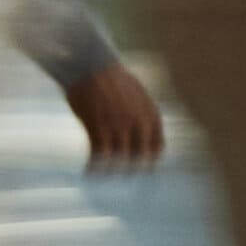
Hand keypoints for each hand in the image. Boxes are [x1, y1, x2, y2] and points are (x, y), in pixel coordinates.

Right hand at [58, 55, 166, 173]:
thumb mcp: (136, 94)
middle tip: (122, 181)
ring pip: (119, 159)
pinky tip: (89, 173)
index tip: (141, 172)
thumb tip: (139, 131)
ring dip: (111, 173)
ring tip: (102, 179)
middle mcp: (138, 123)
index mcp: (151, 114)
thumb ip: (141, 113)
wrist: (90, 63)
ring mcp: (119, 125)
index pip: (157, 148)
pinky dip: (94, 168)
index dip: (149, 163)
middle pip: (139, 157)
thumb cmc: (110, 77)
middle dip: (132, 172)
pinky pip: (99, 155)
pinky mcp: (99, 127)